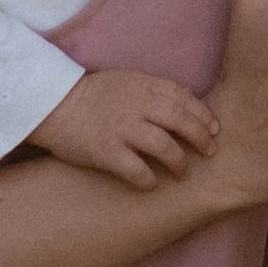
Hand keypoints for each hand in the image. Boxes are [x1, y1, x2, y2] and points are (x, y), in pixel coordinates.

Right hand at [30, 68, 219, 189]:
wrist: (52, 107)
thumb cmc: (92, 97)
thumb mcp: (126, 81)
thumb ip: (154, 90)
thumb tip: (187, 99)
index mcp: (142, 85)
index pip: (183, 97)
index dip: (203, 114)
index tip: (215, 129)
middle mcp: (135, 105)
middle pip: (180, 120)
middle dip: (200, 137)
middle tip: (210, 152)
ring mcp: (120, 128)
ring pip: (163, 145)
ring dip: (179, 162)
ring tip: (184, 173)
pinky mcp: (105, 151)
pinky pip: (136, 169)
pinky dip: (148, 179)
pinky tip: (152, 184)